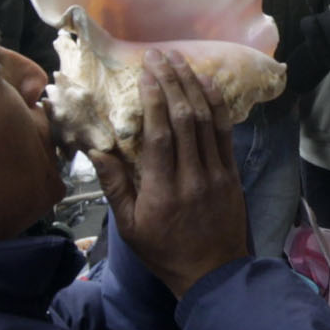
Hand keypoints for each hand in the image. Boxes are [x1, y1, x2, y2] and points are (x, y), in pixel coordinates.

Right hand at [90, 50, 248, 296]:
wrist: (213, 274)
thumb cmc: (164, 251)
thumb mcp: (130, 227)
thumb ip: (115, 187)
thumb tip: (97, 150)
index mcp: (163, 190)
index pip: (159, 135)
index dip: (153, 100)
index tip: (146, 73)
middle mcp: (192, 176)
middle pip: (184, 119)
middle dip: (172, 82)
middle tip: (159, 55)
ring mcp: (216, 173)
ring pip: (207, 121)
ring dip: (193, 86)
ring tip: (181, 59)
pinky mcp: (232, 173)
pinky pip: (225, 133)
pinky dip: (217, 105)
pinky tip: (207, 84)